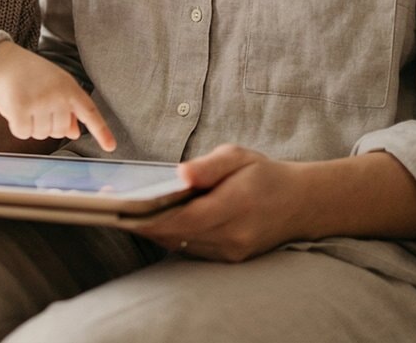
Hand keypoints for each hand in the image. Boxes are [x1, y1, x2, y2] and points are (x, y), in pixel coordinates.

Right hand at [0, 41, 116, 150]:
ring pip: (40, 134)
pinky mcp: (20, 108)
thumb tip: (75, 133)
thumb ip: (67, 109)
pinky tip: (14, 109)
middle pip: (59, 132)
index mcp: (70, 88)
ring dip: (31, 125)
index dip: (101, 131)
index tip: (110, 147)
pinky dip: (17, 126)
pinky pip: (23, 133)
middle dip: (46, 124)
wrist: (4, 60)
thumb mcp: (55, 86)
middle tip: (36, 105)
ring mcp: (40, 102)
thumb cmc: (31, 74)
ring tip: (25, 102)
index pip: (89, 112)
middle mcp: (58, 95)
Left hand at [123, 144, 307, 261]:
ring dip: (155, 231)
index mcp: (236, 204)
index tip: (123, 209)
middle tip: (114, 210)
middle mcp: (234, 233)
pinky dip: (173, 236)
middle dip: (144, 223)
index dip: (150, 216)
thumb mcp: (237, 156)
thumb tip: (180, 175)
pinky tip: (157, 222)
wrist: (301, 203)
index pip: (184, 217)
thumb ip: (207, 167)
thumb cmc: (263, 174)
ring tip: (128, 214)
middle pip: (177, 235)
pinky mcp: (231, 257)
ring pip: (181, 245)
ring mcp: (233, 250)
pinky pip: (192, 249)